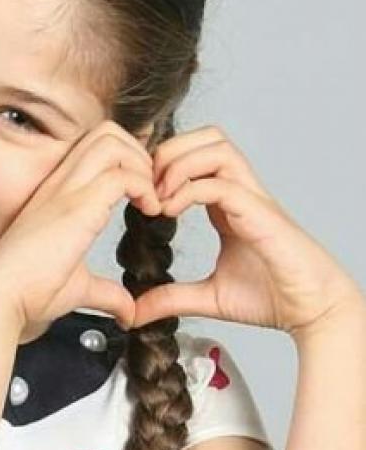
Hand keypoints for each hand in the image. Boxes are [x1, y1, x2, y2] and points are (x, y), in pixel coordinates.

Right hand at [0, 120, 162, 335]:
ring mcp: (68, 190)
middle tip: (152, 190)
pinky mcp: (78, 206)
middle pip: (106, 132)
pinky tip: (151, 212)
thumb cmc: (28, 290)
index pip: (96, 146)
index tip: (143, 193)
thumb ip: (105, 292)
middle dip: (139, 153)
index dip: (127, 160)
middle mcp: (62, 182)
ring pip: (112, 141)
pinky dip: (145, 187)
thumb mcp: (77, 286)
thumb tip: (127, 310)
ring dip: (142, 164)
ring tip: (152, 199)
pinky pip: (121, 175)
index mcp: (59, 192)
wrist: (1, 297)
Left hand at [134, 124, 363, 338]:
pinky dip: (189, 189)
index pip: (196, 153)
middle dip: (169, 151)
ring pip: (217, 146)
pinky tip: (171, 211)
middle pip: (207, 136)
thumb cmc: (271, 297)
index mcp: (227, 200)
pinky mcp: (260, 213)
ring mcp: (252, 198)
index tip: (142, 193)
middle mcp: (240, 190)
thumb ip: (171, 297)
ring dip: (179, 164)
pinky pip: (221, 183)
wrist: (313, 313)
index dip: (164, 162)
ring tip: (159, 197)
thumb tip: (137, 312)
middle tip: (147, 186)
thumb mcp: (208, 296)